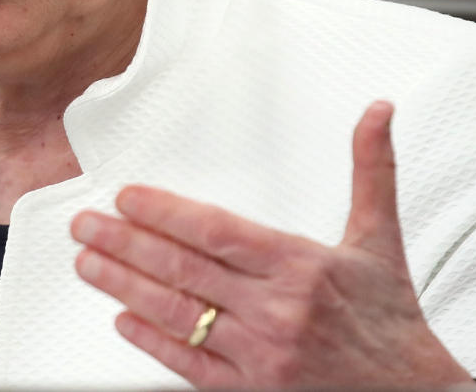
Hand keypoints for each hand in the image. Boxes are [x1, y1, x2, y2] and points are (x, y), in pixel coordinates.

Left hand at [70, 100, 473, 387]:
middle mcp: (275, 310)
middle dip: (125, 243)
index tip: (127, 197)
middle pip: (183, 269)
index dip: (164, 212)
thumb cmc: (390, 319)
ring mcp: (259, 355)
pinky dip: (151, 341)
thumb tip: (379, 111)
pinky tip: (122, 320)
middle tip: (86, 224)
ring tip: (88, 263)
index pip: (216, 231)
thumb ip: (372, 169)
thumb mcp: (381, 237)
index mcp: (299, 265)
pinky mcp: (251, 391)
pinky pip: (189, 365)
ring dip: (124, 286)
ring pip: (176, 314)